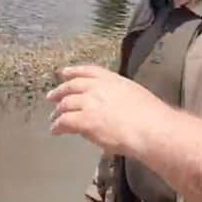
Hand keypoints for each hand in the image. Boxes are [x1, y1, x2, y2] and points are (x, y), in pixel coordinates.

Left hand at [47, 65, 172, 156]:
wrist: (150, 128)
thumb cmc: (150, 116)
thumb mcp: (134, 94)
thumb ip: (118, 95)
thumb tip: (110, 105)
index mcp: (112, 79)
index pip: (88, 71)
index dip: (74, 71)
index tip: (65, 72)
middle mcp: (97, 88)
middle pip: (72, 86)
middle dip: (60, 91)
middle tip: (51, 96)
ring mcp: (89, 103)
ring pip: (66, 104)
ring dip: (58, 111)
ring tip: (53, 118)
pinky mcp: (84, 120)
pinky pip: (65, 121)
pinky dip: (58, 126)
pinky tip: (55, 130)